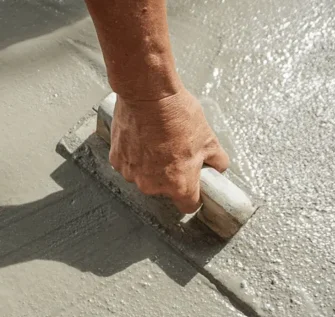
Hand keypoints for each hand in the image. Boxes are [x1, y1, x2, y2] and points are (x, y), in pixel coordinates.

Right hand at [109, 89, 229, 212]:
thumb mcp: (209, 138)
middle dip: (170, 175)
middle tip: (175, 151)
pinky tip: (141, 137)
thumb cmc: (177, 115)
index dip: (193, 195)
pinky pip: (129, 163)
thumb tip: (217, 166)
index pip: (188, 205)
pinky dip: (134, 154)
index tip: (193, 184)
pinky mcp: (117, 159)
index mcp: (178, 184)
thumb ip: (217, 160)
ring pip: (144, 176)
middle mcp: (152, 185)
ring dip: (149, 165)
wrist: (147, 94)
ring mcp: (132, 173)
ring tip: (156, 141)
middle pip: (164, 189)